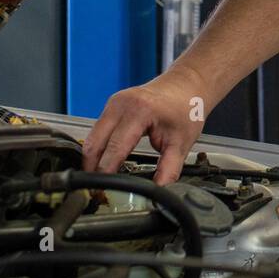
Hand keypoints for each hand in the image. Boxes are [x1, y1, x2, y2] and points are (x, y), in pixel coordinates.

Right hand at [82, 65, 209, 184]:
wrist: (186, 86)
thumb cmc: (186, 108)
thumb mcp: (181, 142)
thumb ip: (169, 169)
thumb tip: (158, 191)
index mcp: (139, 111)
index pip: (115, 148)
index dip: (107, 172)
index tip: (104, 191)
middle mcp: (121, 104)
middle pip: (95, 143)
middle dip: (92, 168)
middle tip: (97, 190)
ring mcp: (114, 102)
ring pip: (92, 137)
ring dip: (93, 158)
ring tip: (101, 179)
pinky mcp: (112, 105)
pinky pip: (98, 130)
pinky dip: (99, 147)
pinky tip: (105, 161)